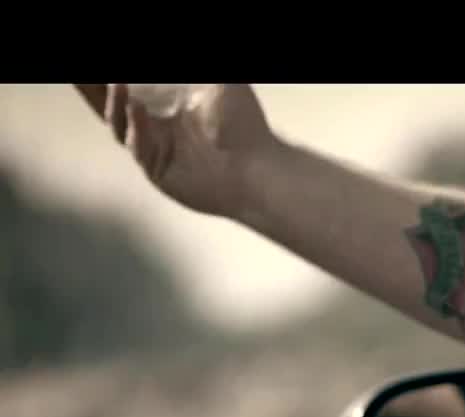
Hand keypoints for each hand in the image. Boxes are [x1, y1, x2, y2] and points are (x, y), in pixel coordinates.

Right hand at [74, 84, 274, 219]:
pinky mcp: (157, 171)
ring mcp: (154, 149)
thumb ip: (192, 75)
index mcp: (166, 104)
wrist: (259, 168)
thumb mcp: (219, 84)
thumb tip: (169, 73)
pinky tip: (137, 106)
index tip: (103, 71)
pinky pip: (138, 146)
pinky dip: (136, 126)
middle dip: (95, 89)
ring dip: (114, 103)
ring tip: (116, 82)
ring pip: (119, 124)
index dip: (109, 81)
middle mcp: (155, 126)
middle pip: (112, 104)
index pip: (127, 87)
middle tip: (79, 76)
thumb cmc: (243, 123)